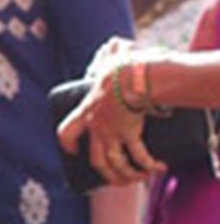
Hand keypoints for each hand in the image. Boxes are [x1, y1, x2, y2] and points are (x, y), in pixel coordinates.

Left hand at [57, 41, 164, 186]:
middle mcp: (95, 127)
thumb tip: (114, 44)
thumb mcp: (112, 58)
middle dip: (108, 175)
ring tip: (140, 178)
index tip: (73, 152)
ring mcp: (111, 133)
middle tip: (118, 180)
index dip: (67, 145)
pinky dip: (148, 165)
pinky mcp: (130, 134)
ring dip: (128, 176)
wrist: (133, 75)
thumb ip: (111, 52)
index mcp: (86, 112)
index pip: (66, 132)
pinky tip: (157, 168)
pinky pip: (138, 157)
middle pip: (96, 160)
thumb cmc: (122, 65)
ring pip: (116, 165)